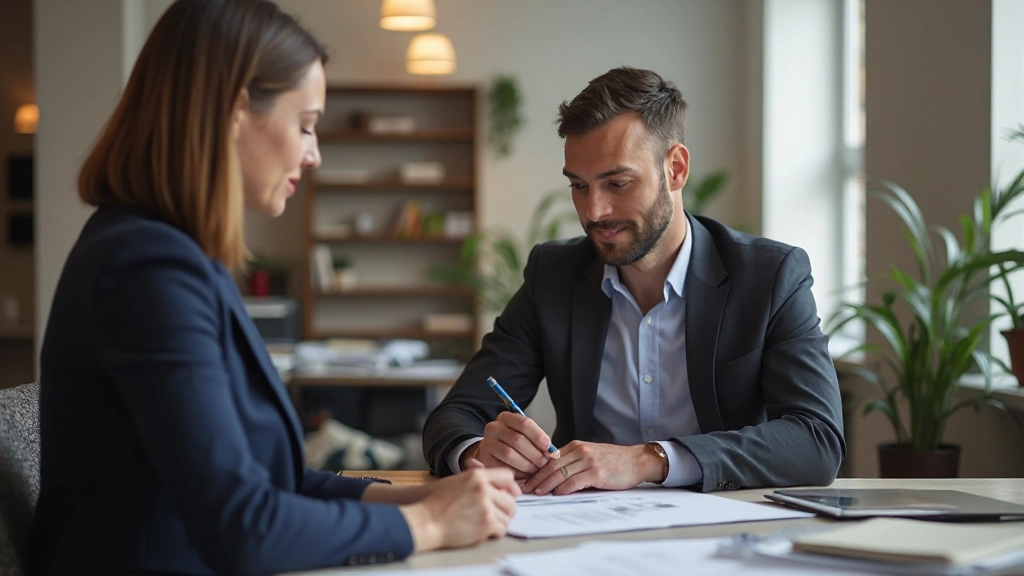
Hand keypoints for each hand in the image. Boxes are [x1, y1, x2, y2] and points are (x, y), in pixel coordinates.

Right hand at [399, 467, 519, 551]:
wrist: (426, 521)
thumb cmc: (437, 503)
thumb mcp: (458, 482)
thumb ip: (480, 483)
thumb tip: (503, 492)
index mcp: (477, 476)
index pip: (507, 476)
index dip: (510, 487)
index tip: (509, 495)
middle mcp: (483, 488)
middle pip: (510, 501)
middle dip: (505, 510)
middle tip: (494, 515)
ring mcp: (486, 506)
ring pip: (508, 517)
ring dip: (499, 523)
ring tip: (484, 524)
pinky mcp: (486, 523)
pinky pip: (502, 530)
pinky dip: (494, 533)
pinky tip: (483, 532)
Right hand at [463, 411, 556, 479]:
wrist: (493, 451)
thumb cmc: (513, 443)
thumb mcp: (524, 435)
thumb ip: (537, 440)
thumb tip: (552, 451)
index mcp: (505, 417)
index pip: (525, 424)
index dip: (539, 436)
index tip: (549, 448)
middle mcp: (493, 428)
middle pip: (518, 440)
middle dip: (534, 454)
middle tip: (544, 463)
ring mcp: (487, 443)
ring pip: (510, 454)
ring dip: (527, 465)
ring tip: (535, 470)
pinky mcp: (484, 459)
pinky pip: (503, 467)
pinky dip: (517, 473)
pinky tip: (525, 475)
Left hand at [522, 441, 662, 495]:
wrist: (636, 461)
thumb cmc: (613, 461)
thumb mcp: (589, 456)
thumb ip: (572, 462)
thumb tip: (552, 476)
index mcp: (576, 446)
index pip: (549, 458)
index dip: (535, 469)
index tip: (525, 479)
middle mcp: (580, 451)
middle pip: (551, 465)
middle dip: (536, 478)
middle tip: (524, 488)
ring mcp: (589, 461)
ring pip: (561, 473)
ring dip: (546, 484)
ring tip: (536, 492)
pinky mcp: (597, 473)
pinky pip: (575, 481)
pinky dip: (564, 488)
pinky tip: (557, 493)